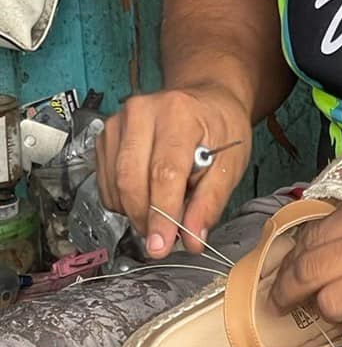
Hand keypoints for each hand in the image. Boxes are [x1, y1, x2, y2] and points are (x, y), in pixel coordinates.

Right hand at [96, 85, 251, 256]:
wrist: (204, 100)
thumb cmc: (220, 128)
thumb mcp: (230, 164)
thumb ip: (210, 203)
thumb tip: (193, 238)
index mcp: (178, 115)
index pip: (164, 174)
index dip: (162, 215)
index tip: (162, 245)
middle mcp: (142, 112)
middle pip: (131, 180)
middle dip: (145, 220)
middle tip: (162, 242)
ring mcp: (119, 122)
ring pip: (115, 184)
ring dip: (135, 213)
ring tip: (161, 215)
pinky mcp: (106, 136)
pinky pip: (106, 182)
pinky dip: (124, 202)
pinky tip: (146, 199)